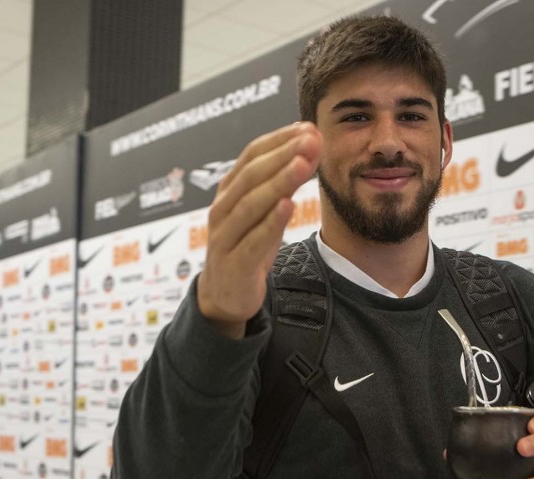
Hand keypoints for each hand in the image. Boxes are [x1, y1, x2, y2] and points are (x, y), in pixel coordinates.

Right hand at [197, 122, 322, 337]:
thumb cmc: (247, 245)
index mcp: (229, 190)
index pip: (251, 156)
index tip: (307, 129)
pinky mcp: (234, 263)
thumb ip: (283, 182)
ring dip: (278, 182)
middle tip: (310, 140)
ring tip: (302, 164)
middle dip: (283, 155)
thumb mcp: (265, 211)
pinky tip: (288, 206)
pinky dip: (270, 221)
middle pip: (252, 175)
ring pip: (250, 204)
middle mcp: (223, 208)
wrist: (226, 294)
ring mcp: (225, 236)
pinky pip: (252, 239)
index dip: (279, 140)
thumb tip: (309, 146)